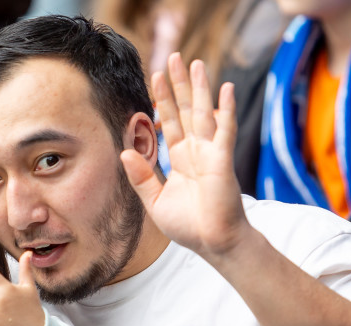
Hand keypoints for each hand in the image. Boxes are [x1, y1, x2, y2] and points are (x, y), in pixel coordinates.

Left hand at [121, 53, 250, 259]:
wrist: (212, 243)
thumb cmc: (188, 224)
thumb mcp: (155, 200)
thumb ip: (141, 176)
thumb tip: (124, 152)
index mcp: (180, 159)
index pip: (168, 124)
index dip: (160, 103)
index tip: (153, 81)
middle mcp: (196, 151)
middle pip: (184, 111)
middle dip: (177, 86)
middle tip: (171, 58)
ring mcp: (210, 153)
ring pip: (203, 113)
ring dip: (198, 88)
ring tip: (194, 62)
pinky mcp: (223, 160)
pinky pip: (225, 130)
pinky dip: (226, 109)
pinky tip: (226, 88)